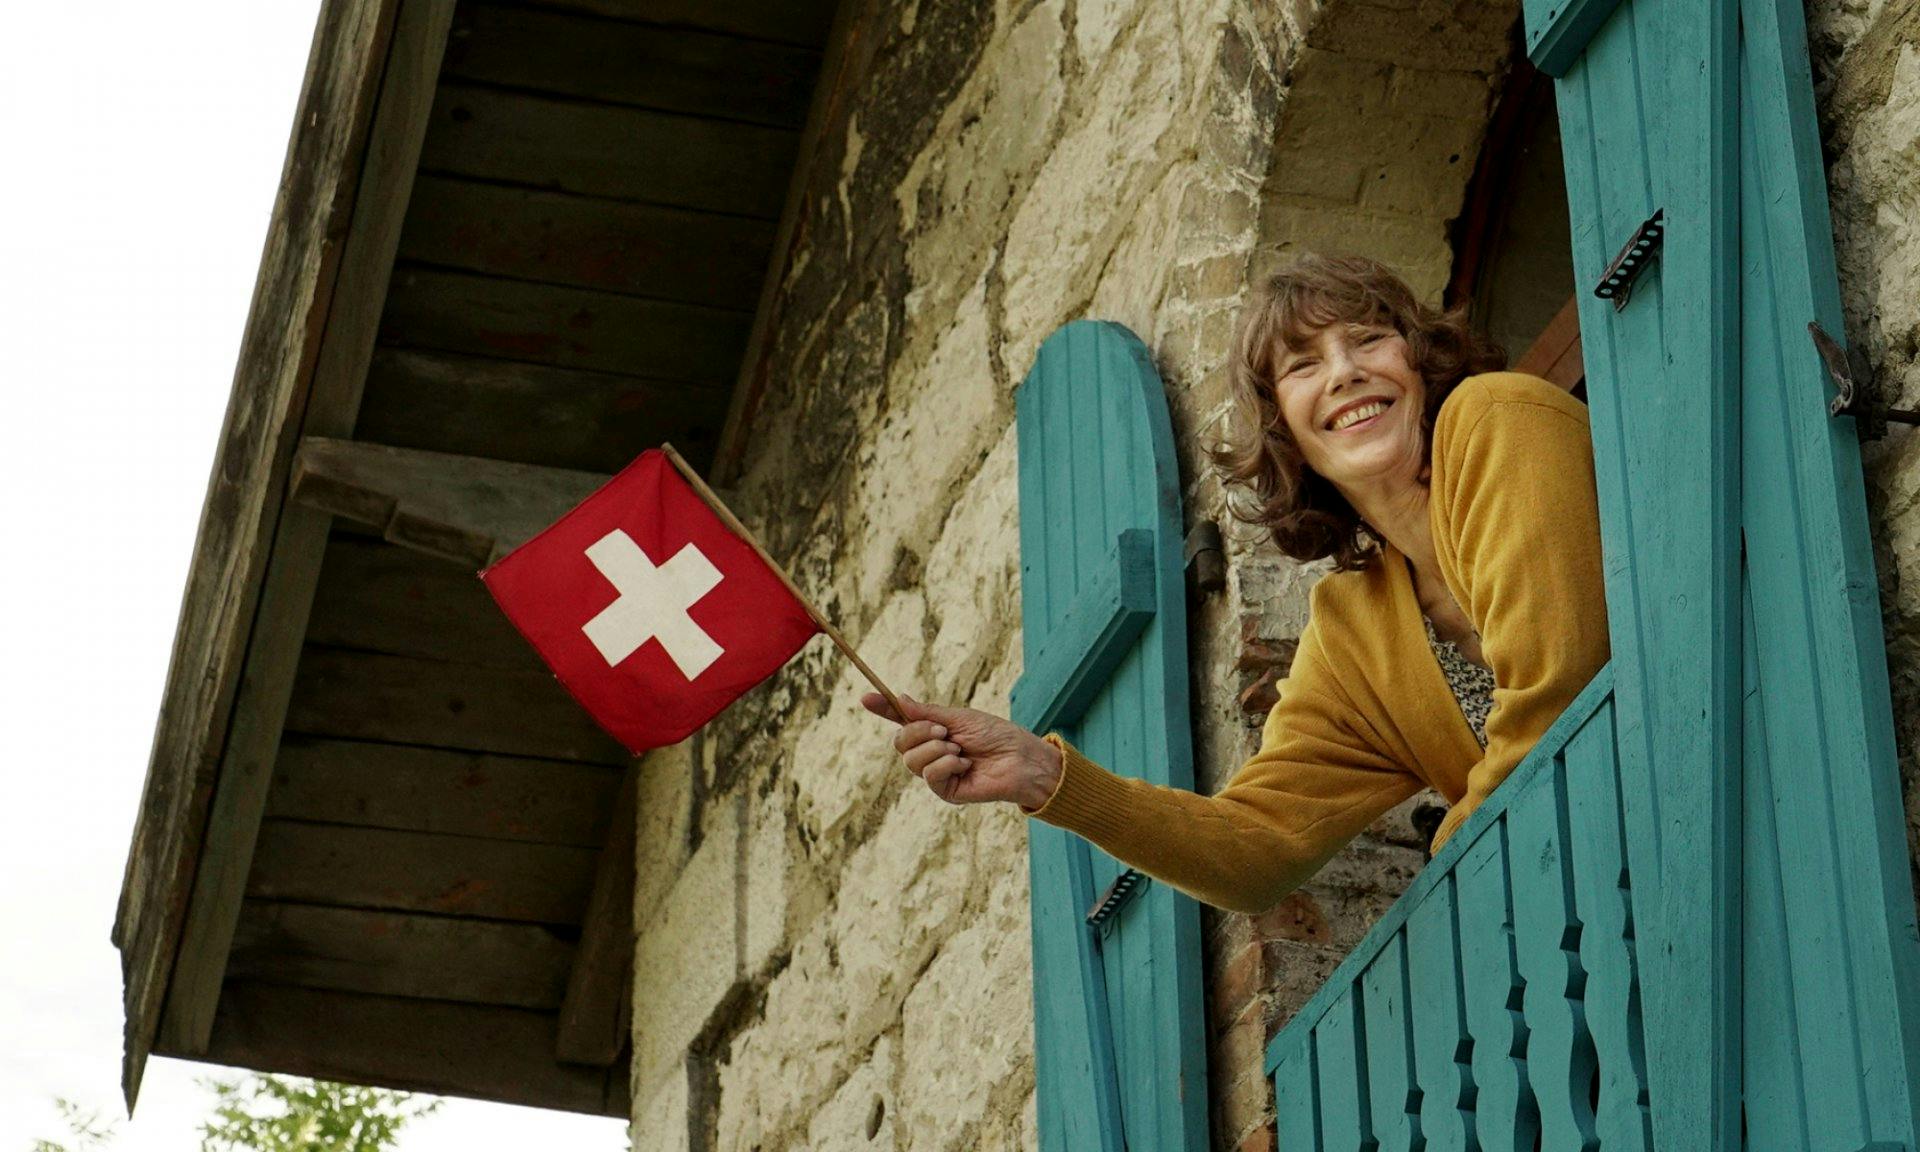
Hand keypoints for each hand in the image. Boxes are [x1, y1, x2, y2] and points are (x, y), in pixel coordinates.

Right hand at [859, 692, 1062, 807]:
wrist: (1021, 759)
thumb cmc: (996, 736)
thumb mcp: (959, 718)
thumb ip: (926, 713)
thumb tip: (899, 699)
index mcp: (934, 732)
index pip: (902, 721)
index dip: (883, 709)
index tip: (865, 697)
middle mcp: (931, 753)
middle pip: (900, 743)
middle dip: (918, 733)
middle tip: (944, 731)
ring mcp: (937, 773)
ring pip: (911, 761)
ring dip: (935, 750)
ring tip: (958, 749)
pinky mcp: (946, 791)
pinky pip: (929, 776)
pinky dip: (944, 765)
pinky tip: (963, 764)